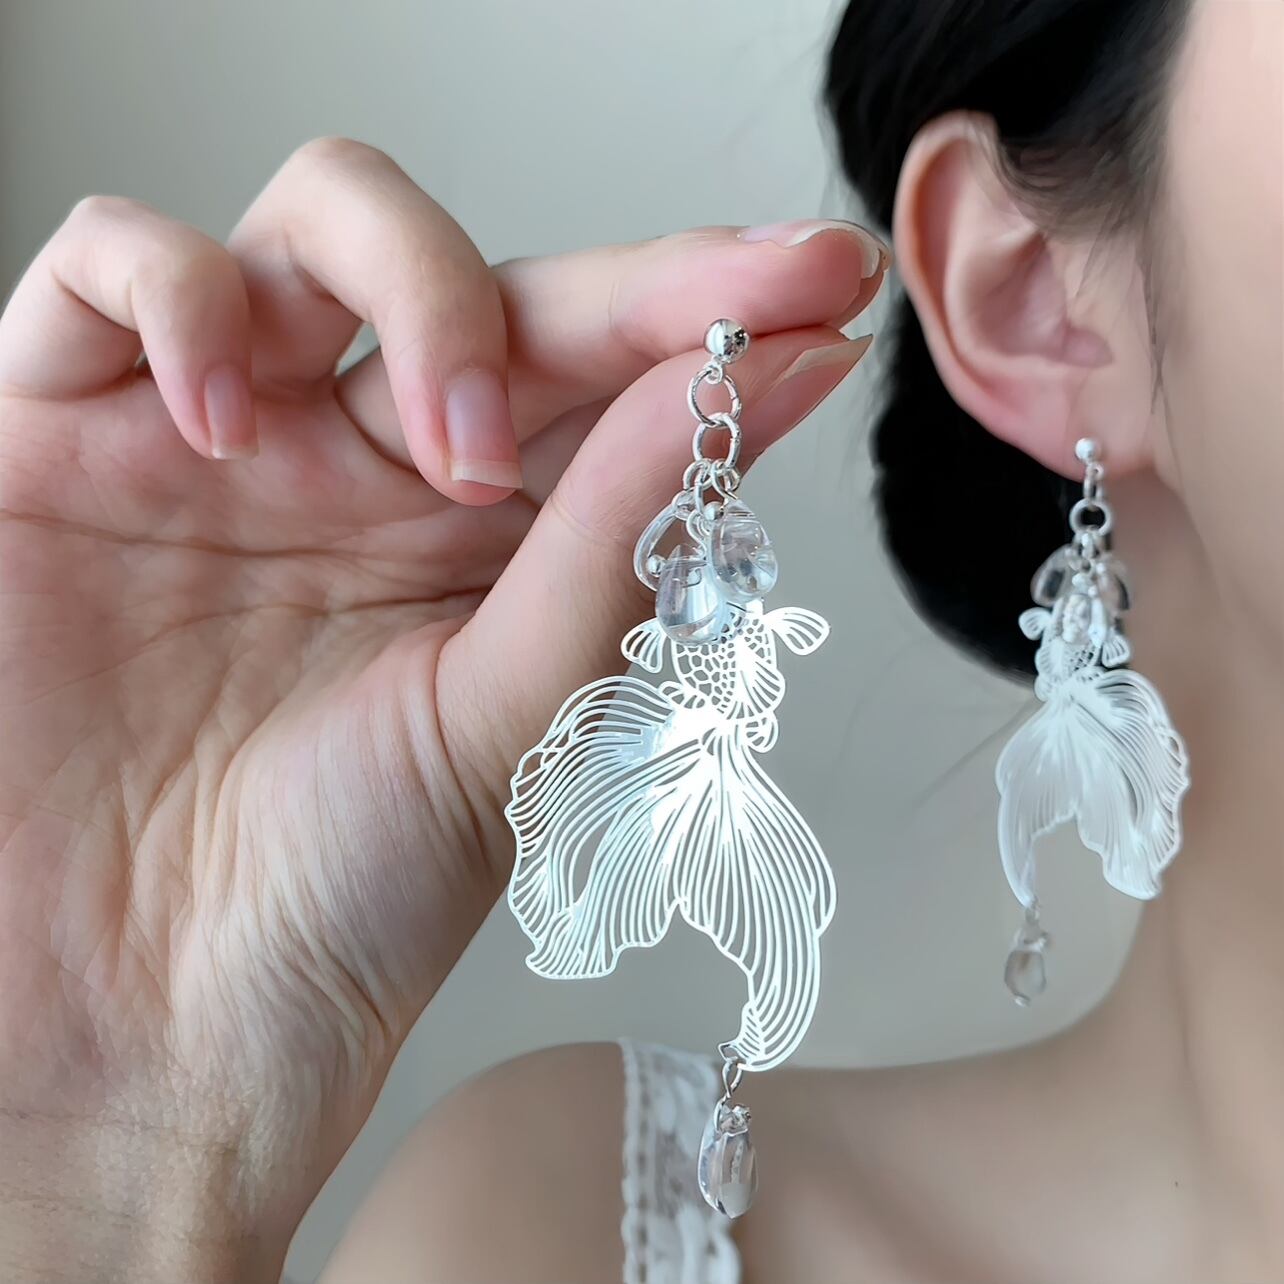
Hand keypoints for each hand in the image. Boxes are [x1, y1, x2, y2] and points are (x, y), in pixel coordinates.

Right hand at [0, 138, 884, 1278]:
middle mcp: (357, 468)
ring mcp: (212, 438)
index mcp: (476, 537)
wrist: (144, 1029)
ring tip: (448, 434)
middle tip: (690, 340)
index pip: (601, 376)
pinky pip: (105, 272)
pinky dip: (179, 297)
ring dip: (413, 283)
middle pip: (490, 280)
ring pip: (314, 224)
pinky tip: (229, 416)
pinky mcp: (55, 437)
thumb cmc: (336, 904)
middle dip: (609, 286)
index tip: (828, 283)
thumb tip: (753, 386)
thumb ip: (611, 542)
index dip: (707, 312)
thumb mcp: (508, 720)